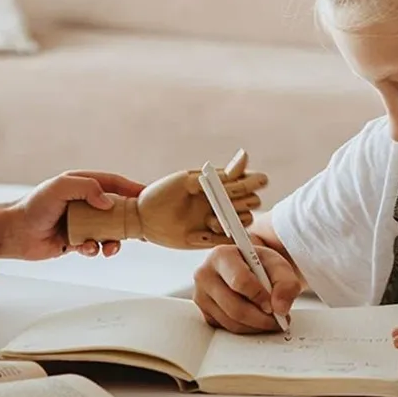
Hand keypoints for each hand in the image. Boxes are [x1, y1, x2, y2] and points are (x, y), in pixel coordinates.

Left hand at [0, 171, 146, 260]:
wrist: (14, 232)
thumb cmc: (34, 206)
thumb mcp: (60, 187)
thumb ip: (86, 188)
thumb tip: (108, 203)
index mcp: (83, 185)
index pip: (114, 183)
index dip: (133, 189)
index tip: (149, 197)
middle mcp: (84, 203)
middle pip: (117, 209)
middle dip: (128, 220)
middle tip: (139, 231)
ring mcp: (81, 222)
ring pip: (109, 231)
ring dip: (113, 240)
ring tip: (109, 247)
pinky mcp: (75, 240)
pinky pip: (94, 246)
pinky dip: (95, 249)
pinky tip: (85, 249)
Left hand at [137, 152, 269, 248]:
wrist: (143, 217)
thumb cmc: (163, 193)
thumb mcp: (188, 181)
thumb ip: (218, 176)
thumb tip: (245, 156)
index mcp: (219, 184)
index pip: (249, 180)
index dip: (254, 181)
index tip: (251, 182)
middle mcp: (223, 201)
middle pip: (253, 202)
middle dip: (243, 202)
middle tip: (224, 202)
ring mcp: (220, 220)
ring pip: (245, 221)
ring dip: (231, 220)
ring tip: (209, 220)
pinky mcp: (212, 238)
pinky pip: (229, 240)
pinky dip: (216, 237)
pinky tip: (195, 234)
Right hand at [193, 242, 302, 332]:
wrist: (247, 268)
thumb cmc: (259, 264)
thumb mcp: (278, 265)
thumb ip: (286, 283)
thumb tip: (280, 308)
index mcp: (221, 256)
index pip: (239, 281)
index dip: (260, 297)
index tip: (273, 305)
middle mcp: (205, 274)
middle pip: (234, 307)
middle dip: (261, 319)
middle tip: (278, 320)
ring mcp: (201, 295)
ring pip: (231, 322)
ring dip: (256, 326)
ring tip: (269, 319)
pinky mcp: (204, 311)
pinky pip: (226, 328)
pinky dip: (246, 329)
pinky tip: (255, 319)